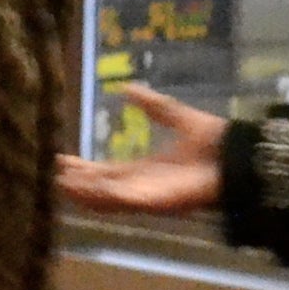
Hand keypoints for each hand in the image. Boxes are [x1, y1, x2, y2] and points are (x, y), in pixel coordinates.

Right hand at [55, 84, 227, 215]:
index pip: (107, 171)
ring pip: (106, 197)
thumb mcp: (175, 115)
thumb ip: (152, 105)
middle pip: (101, 186)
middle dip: (77, 182)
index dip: (85, 167)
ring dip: (83, 191)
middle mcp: (142, 185)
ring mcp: (147, 196)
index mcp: (146, 169)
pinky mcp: (154, 202)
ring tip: (59, 183)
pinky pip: (122, 200)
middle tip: (51, 174)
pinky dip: (101, 196)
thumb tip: (127, 88)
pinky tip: (83, 189)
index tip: (61, 160)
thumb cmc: (212, 142)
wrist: (237, 158)